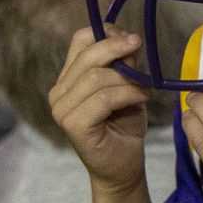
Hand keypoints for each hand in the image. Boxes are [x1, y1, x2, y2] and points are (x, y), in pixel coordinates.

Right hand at [48, 27, 151, 201]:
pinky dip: (127, 94)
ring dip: (128, 79)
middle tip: (140, 48)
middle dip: (118, 49)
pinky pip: (104, 98)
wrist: (123, 168)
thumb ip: (124, 65)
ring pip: (97, 77)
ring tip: (144, 88)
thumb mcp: (127, 87)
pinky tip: (141, 98)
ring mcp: (62, 109)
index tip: (131, 38)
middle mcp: (58, 92)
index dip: (106, 34)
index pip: (79, 41)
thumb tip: (130, 39)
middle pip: (88, 56)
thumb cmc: (124, 126)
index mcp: (68, 79)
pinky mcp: (73, 124)